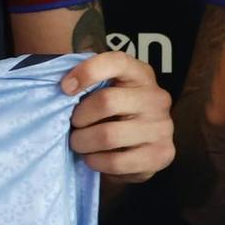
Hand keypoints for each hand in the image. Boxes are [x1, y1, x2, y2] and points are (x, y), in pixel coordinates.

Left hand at [61, 52, 173, 183]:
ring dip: (83, 142)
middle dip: (78, 118)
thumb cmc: (107, 111)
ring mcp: (163, 127)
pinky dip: (96, 161)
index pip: (116, 62)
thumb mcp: (98, 89)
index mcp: (139, 73)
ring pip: (108, 135)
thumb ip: (84, 83)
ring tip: (79, 143)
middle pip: (106, 102)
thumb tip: (62, 87)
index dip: (86, 72)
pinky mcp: (162, 154)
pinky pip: (117, 162)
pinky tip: (93, 157)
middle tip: (72, 126)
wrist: (135, 146)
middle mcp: (156, 97)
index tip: (65, 88)